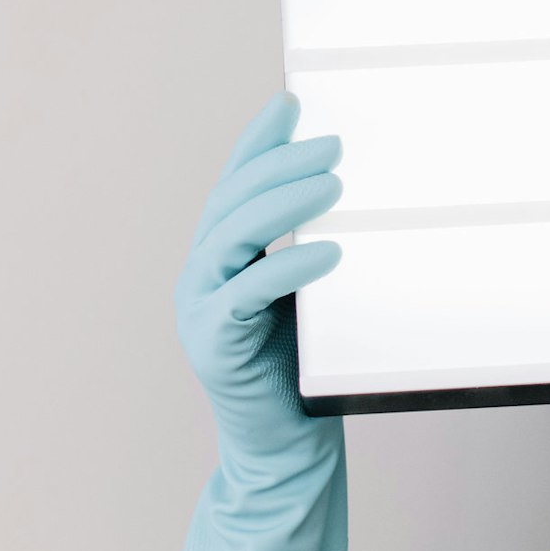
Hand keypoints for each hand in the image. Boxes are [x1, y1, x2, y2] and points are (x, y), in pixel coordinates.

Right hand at [173, 94, 343, 469]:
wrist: (283, 447)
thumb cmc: (302, 368)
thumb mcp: (307, 295)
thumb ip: (309, 247)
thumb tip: (351, 192)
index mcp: (216, 255)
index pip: (233, 184)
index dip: (257, 141)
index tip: (290, 103)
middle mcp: (199, 273)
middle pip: (231, 200)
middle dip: (279, 163)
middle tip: (332, 144)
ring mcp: (198, 307)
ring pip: (231, 236)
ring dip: (283, 203)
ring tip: (333, 183)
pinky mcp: (211, 343)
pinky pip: (247, 292)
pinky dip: (288, 266)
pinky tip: (330, 252)